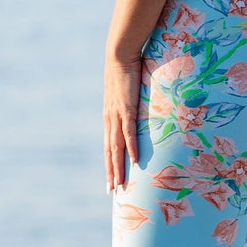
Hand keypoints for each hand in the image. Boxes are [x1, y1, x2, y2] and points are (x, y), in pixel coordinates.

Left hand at [104, 50, 141, 193]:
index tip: (110, 181)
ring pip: (117, 147)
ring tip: (121, 184)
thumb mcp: (125, 93)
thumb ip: (129, 105)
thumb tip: (137, 111)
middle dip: (111, 173)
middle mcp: (110, 119)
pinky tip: (135, 161)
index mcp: (109, 117)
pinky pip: (129, 132)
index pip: (108, 146)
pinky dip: (131, 147)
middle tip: (113, 192)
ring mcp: (117, 115)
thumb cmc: (125, 71)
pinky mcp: (127, 108)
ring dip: (118, 167)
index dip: (109, 164)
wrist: (120, 55)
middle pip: (109, 152)